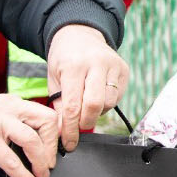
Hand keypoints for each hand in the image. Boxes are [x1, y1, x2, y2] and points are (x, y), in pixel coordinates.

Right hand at [0, 96, 59, 176]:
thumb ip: (15, 132)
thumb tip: (38, 153)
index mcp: (11, 103)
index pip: (45, 114)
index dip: (55, 135)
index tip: (56, 151)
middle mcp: (6, 108)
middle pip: (45, 122)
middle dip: (52, 147)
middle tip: (49, 165)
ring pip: (31, 140)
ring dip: (41, 162)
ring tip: (41, 175)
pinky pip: (12, 161)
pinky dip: (24, 176)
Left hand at [46, 24, 127, 150]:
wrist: (79, 33)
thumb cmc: (64, 58)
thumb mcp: (53, 79)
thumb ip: (58, 105)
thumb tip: (63, 132)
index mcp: (73, 66)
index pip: (72, 106)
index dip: (70, 129)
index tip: (68, 143)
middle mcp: (95, 64)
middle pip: (94, 105)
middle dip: (85, 123)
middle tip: (77, 129)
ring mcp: (112, 65)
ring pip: (108, 103)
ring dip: (96, 113)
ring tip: (86, 107)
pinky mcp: (123, 69)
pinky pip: (117, 97)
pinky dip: (105, 104)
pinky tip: (97, 97)